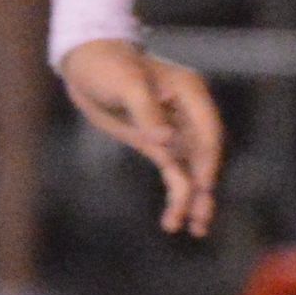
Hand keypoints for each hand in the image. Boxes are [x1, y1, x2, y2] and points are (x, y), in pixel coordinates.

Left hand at [59, 38, 219, 237]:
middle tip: (199, 220)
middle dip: (205, 188)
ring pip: (194, 171)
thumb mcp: (125, 84)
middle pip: (206, 156)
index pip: (208, 130)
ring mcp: (175, 131)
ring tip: (194, 230)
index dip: (208, 159)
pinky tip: (172, 222)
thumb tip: (165, 141)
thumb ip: (146, 111)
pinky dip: (177, 196)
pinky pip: (175, 174)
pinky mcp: (159, 145)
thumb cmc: (108, 66)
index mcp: (190, 92)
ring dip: (194, 200)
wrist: (86, 64)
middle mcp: (189, 114)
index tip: (202, 185)